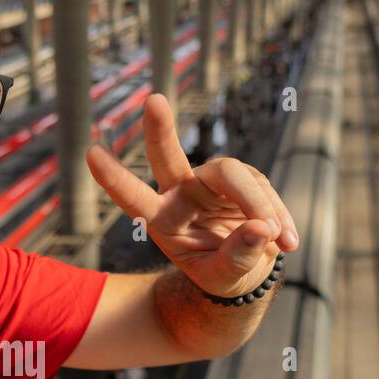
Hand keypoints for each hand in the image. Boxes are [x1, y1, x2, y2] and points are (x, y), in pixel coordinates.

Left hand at [86, 93, 298, 298]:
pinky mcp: (242, 178)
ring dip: (260, 208)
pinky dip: (279, 216)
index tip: (90, 152)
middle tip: (153, 101)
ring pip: (235, 177)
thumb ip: (236, 257)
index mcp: (161, 219)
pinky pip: (263, 187)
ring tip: (280, 242)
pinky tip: (288, 242)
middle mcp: (181, 192)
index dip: (114, 178)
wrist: (245, 270)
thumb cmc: (220, 275)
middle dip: (160, 130)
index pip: (133, 198)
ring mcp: (211, 181)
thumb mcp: (223, 278)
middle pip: (169, 156)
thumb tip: (260, 228)